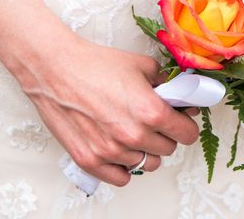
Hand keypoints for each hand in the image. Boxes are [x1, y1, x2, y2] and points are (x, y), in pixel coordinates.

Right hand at [17, 33, 199, 186]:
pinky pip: (121, 177)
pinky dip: (125, 166)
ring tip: (135, 132)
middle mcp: (133, 136)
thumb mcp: (143, 66)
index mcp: (151, 112)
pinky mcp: (89, 160)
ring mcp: (111, 151)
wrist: (56, 69)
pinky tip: (121, 149)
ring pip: (148, 164)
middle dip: (167, 135)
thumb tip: (180, 97)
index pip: (187, 134)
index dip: (187, 125)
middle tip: (156, 121)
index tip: (182, 120)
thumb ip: (166, 84)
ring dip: (147, 150)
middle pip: (169, 149)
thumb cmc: (96, 65)